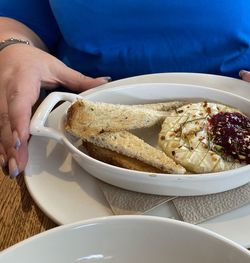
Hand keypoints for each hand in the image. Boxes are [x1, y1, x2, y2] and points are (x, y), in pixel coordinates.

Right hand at [0, 44, 109, 176]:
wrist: (8, 52)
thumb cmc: (32, 60)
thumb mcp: (56, 66)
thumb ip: (79, 79)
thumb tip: (104, 83)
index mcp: (22, 80)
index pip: (19, 102)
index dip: (19, 121)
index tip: (22, 138)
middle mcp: (6, 92)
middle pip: (6, 120)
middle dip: (12, 144)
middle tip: (19, 165)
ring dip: (5, 149)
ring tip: (13, 168)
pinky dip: (1, 146)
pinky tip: (6, 162)